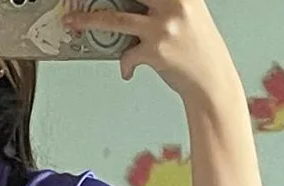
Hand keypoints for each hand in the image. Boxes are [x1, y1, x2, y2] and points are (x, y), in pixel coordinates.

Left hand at [62, 0, 238, 98]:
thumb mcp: (186, 15)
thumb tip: (121, 6)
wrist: (212, 79)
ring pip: (114, 19)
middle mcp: (174, 5)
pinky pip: (126, 55)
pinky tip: (128, 69)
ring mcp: (163, 28)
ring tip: (71, 23)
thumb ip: (160, 6)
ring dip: (87, 21)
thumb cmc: (197, 47)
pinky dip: (124, 64)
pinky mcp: (155, 52)